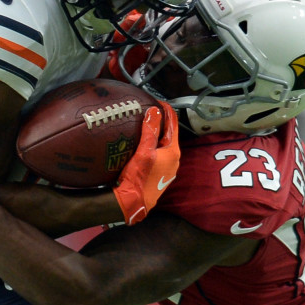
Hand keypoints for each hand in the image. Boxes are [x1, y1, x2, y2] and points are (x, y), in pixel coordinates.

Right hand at [112, 101, 179, 224]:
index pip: (173, 124)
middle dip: (160, 122)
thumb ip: (150, 130)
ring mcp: (167, 168)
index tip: (157, 101)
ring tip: (144, 124)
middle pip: (168, 134)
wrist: (131, 203)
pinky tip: (141, 144)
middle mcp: (174, 160)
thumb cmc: (138, 178)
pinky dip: (152, 146)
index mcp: (173, 152)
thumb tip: (155, 110)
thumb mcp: (143, 151)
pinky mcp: (159, 174)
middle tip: (149, 110)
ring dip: (155, 134)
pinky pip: (157, 154)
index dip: (166, 110)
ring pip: (162, 145)